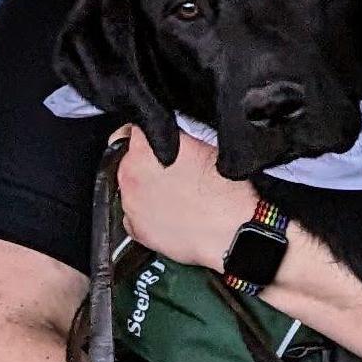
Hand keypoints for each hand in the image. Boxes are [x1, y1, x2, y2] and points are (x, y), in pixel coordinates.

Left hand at [116, 125, 256, 270]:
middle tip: (172, 172)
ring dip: (146, 190)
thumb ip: (178, 140)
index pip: (130, 131)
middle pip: (126, 161)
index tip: (153, 143)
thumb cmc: (227, 191)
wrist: (234, 230)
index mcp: (143, 150)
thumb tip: (173, 140)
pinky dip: (147, 215)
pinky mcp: (135, 230)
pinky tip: (171, 215)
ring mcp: (130, 204)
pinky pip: (134, 217)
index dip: (146, 137)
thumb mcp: (206, 147)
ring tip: (176, 197)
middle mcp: (130, 176)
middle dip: (145, 164)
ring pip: (130, 190)